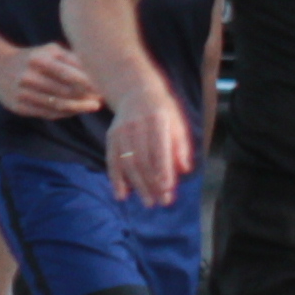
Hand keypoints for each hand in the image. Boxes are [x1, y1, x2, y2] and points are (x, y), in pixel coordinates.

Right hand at [0, 40, 104, 124]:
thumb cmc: (32, 57)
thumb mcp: (50, 50)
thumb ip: (72, 59)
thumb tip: (98, 73)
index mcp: (38, 60)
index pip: (70, 75)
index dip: (90, 85)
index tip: (103, 88)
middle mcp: (28, 77)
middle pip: (66, 93)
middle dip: (86, 98)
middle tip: (101, 100)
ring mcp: (22, 94)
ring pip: (58, 106)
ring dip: (78, 108)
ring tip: (92, 106)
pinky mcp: (18, 107)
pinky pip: (47, 113)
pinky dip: (64, 113)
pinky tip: (74, 110)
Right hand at [105, 79, 194, 207]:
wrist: (136, 92)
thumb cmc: (163, 112)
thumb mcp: (178, 124)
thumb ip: (181, 147)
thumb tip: (184, 170)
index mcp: (157, 121)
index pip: (159, 150)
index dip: (163, 171)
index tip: (168, 190)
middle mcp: (136, 126)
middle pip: (143, 160)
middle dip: (152, 183)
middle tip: (160, 202)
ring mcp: (121, 131)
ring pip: (128, 163)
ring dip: (137, 185)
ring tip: (148, 202)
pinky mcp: (111, 137)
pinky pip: (112, 161)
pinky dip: (116, 179)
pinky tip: (121, 194)